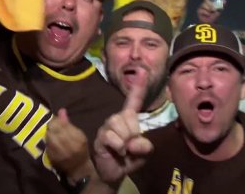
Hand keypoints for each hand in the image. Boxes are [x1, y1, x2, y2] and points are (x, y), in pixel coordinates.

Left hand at [46, 109, 92, 180]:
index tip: (57, 118)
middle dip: (52, 125)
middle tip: (53, 124)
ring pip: (49, 136)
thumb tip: (61, 110)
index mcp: (78, 139)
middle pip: (54, 130)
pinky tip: (51, 140)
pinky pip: (46, 144)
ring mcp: (59, 152)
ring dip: (49, 132)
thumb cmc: (81, 148)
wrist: (78, 167)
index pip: (63, 125)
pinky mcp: (52, 157)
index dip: (57, 120)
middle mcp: (69, 146)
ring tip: (53, 132)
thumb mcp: (80, 135)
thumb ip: (69, 123)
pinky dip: (48, 140)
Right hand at [94, 68, 152, 187]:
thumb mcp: (143, 153)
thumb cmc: (130, 159)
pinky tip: (118, 152)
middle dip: (134, 132)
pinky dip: (119, 147)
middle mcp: (117, 119)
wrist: (114, 173)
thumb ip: (145, 146)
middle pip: (128, 116)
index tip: (143, 71)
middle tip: (131, 145)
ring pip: (119, 124)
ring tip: (124, 149)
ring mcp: (107, 127)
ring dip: (126, 140)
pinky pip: (112, 137)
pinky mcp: (100, 137)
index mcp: (129, 119)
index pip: (134, 100)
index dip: (138, 87)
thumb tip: (136, 142)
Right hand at [196, 0, 225, 22]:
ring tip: (210, 14)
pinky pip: (204, 10)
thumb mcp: (219, 10)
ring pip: (206, 6)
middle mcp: (204, 4)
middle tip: (213, 11)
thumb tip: (225, 1)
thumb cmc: (214, 17)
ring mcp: (201, 7)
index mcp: (208, 2)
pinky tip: (206, 16)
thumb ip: (221, 5)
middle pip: (207, 1)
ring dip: (209, 10)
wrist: (210, 24)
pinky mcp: (199, 11)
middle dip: (211, 6)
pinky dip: (207, 13)